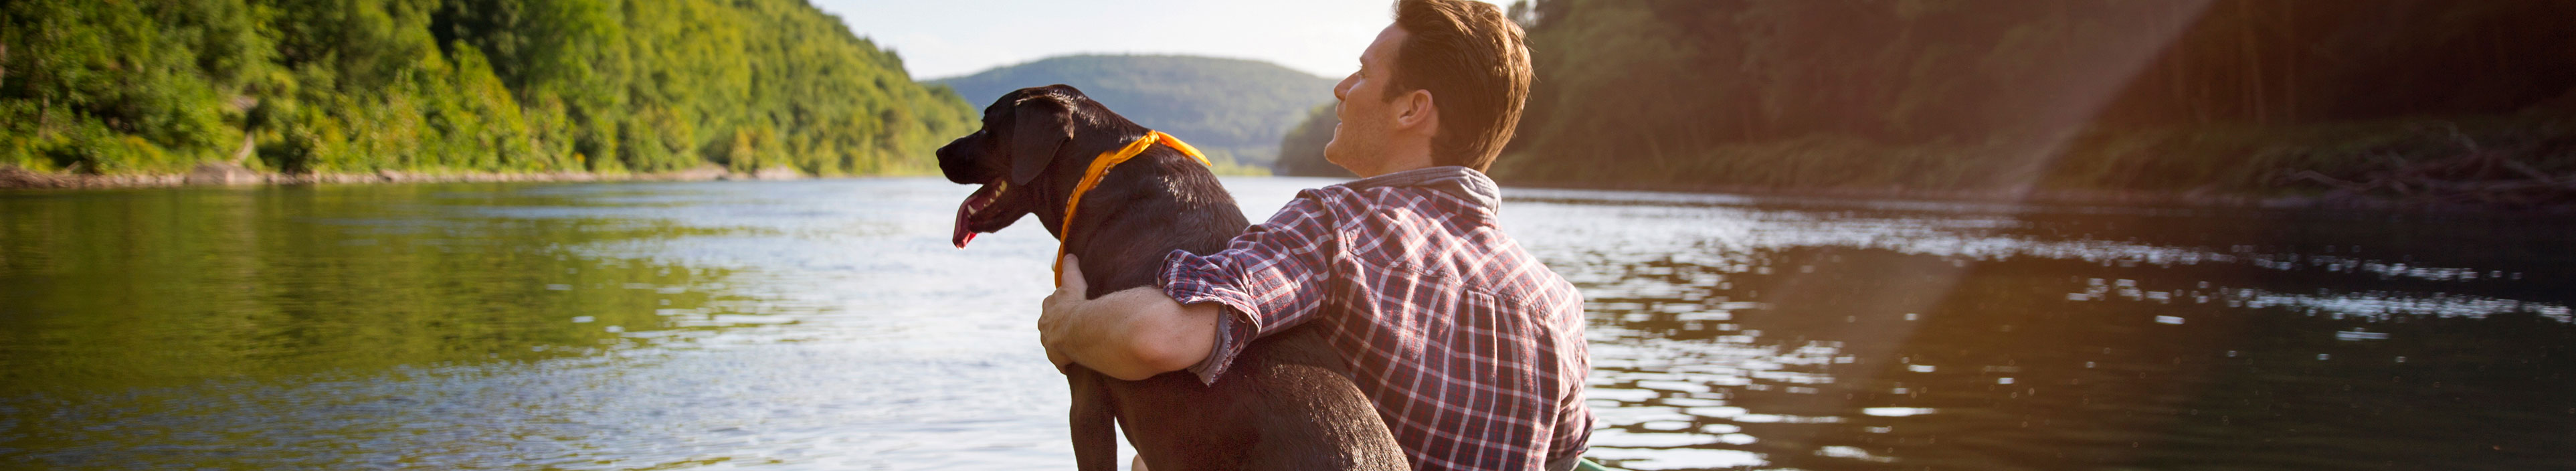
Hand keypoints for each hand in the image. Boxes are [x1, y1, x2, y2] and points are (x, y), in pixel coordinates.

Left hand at [1038, 254, 1086, 370]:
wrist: (1074, 329)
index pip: (1051, 302)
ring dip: (1060, 342)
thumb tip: (1069, 254)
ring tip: (1072, 345)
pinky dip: (1065, 361)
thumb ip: (1070, 268)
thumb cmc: (1075, 304)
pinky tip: (1071, 364)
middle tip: (1069, 325)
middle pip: (1049, 321)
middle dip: (1056, 322)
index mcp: (1050, 304)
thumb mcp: (1073, 282)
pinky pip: (1060, 359)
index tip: (1063, 305)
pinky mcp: (1055, 355)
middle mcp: (1046, 322)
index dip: (1058, 303)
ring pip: (1053, 340)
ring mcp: (1049, 340)